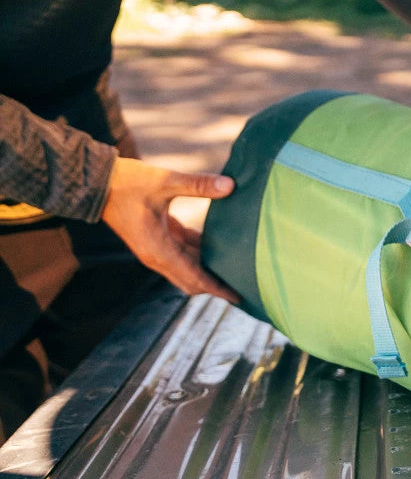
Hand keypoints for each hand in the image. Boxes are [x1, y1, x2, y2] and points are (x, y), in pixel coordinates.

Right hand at [101, 158, 239, 302]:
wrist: (97, 182)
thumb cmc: (128, 182)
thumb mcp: (164, 181)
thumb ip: (198, 185)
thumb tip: (230, 185)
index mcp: (159, 250)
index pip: (194, 279)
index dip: (217, 289)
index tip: (239, 297)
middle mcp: (157, 256)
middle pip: (192, 281)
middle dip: (216, 285)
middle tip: (244, 284)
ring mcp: (155, 249)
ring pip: (188, 268)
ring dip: (209, 269)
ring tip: (237, 267)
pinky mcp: (156, 239)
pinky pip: (182, 252)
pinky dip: (200, 252)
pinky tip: (221, 245)